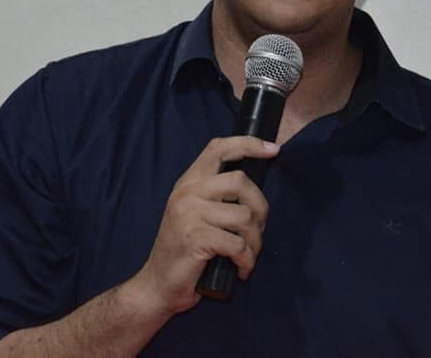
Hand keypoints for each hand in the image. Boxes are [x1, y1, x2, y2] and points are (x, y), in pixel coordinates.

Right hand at [131, 136, 278, 314]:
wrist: (157, 285)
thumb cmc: (183, 251)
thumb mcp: (194, 214)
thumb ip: (215, 196)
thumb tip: (253, 188)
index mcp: (188, 183)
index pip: (218, 149)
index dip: (248, 144)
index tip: (273, 149)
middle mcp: (187, 193)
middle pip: (240, 181)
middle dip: (261, 207)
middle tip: (259, 229)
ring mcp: (190, 215)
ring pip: (244, 216)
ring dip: (256, 240)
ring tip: (249, 254)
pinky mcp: (196, 239)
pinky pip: (238, 245)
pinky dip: (247, 260)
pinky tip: (243, 268)